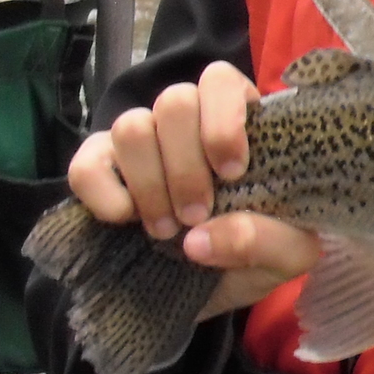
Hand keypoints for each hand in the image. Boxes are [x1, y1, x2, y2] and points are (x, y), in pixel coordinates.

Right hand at [65, 60, 319, 319]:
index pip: (221, 80)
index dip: (222, 119)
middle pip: (174, 100)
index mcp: (241, 123)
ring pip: (131, 126)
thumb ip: (265, 240)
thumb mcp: (287, 254)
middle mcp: (188, 122)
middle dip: (185, 166)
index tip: (231, 173)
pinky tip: (125, 220)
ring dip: (149, 183)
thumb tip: (199, 237)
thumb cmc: (258, 255)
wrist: (212, 292)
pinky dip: (103, 194)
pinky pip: (85, 165)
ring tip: (165, 230)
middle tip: (196, 215)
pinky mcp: (100, 169)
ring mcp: (141, 142)